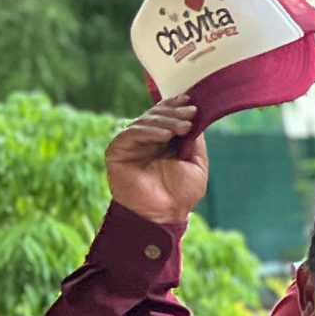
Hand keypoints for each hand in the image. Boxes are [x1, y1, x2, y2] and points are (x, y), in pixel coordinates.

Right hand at [104, 96, 205, 226]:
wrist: (165, 215)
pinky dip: (150, 131)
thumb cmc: (182, 194)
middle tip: (191, 113)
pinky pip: (132, 133)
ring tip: (183, 126)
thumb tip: (196, 117)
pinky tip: (166, 135)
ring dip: (166, 121)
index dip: (175, 105)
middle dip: (174, 112)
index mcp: (162, 141)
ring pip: (145, 122)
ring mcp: (130, 144)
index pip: (165, 116)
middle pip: (156, 116)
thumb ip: (195, 141)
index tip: (191, 100)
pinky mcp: (117, 150)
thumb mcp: (197, 163)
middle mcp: (145, 140)